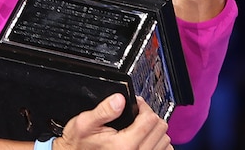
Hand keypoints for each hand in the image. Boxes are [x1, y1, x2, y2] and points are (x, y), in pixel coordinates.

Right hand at [55, 93, 171, 149]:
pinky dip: (158, 144)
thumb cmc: (79, 145)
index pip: (150, 119)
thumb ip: (103, 110)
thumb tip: (119, 99)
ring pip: (164, 141)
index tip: (136, 104)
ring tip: (141, 127)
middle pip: (160, 128)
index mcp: (124, 145)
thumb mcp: (84, 123)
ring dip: (155, 131)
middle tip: (138, 114)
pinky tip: (145, 140)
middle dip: (150, 116)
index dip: (143, 106)